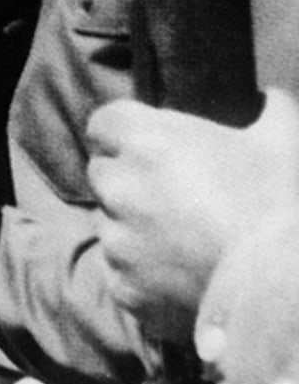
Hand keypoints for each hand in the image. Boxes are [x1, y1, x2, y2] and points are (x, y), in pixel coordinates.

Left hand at [87, 88, 298, 339]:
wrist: (284, 285)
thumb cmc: (281, 205)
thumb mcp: (282, 145)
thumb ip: (271, 111)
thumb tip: (272, 98)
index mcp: (144, 140)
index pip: (103, 124)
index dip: (123, 134)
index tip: (145, 146)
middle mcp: (119, 186)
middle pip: (103, 173)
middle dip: (128, 180)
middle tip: (172, 197)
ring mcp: (116, 238)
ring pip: (109, 224)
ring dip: (133, 228)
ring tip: (183, 240)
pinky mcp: (122, 284)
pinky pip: (119, 272)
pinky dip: (141, 275)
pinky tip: (179, 275)